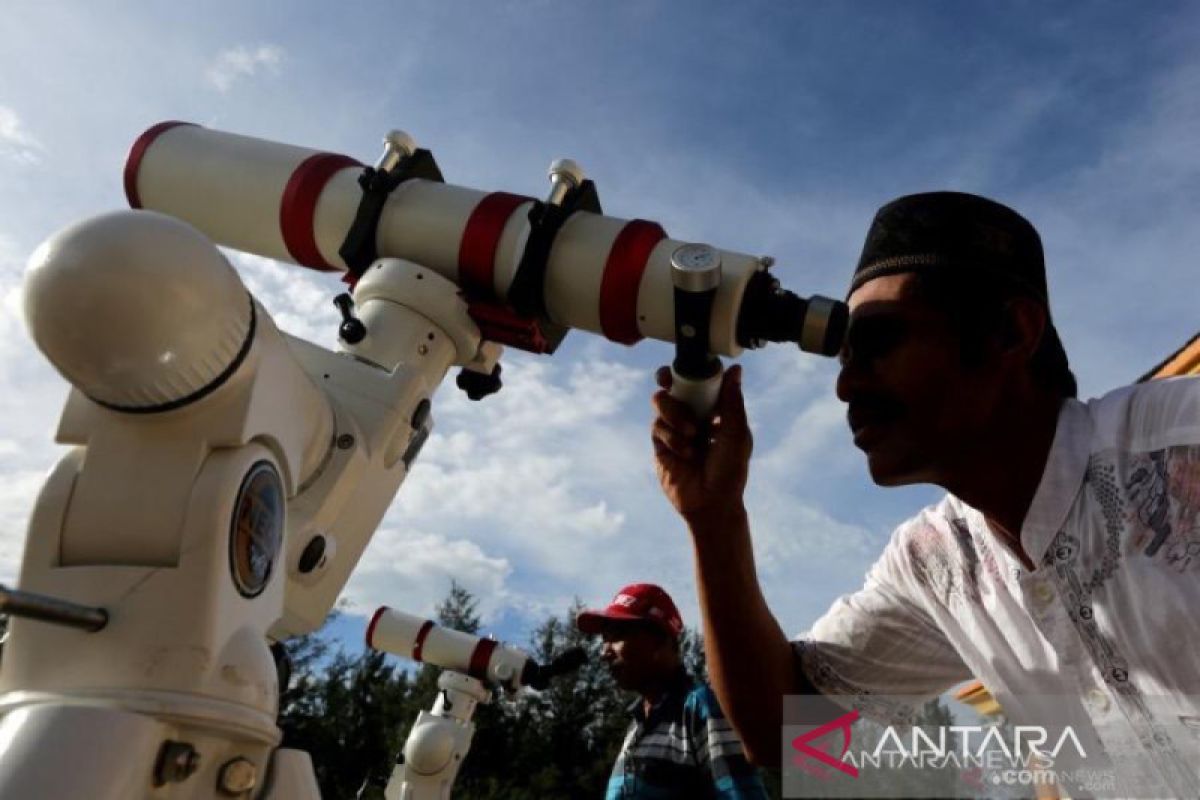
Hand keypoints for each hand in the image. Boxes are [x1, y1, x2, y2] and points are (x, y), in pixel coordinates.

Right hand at [651, 364, 751, 521]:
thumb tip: (735, 370)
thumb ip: (732, 402)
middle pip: (672, 387)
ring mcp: (674, 429)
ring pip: (662, 404)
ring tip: (692, 433)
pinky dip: (673, 438)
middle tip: (668, 381)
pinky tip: (686, 453)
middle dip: (669, 382)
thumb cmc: (730, 471)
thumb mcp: (735, 434)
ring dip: (676, 414)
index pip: (698, 382)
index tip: (687, 364)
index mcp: (713, 411)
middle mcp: (692, 416)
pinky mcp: (661, 445)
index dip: (690, 370)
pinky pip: (658, 428)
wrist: (711, 503)